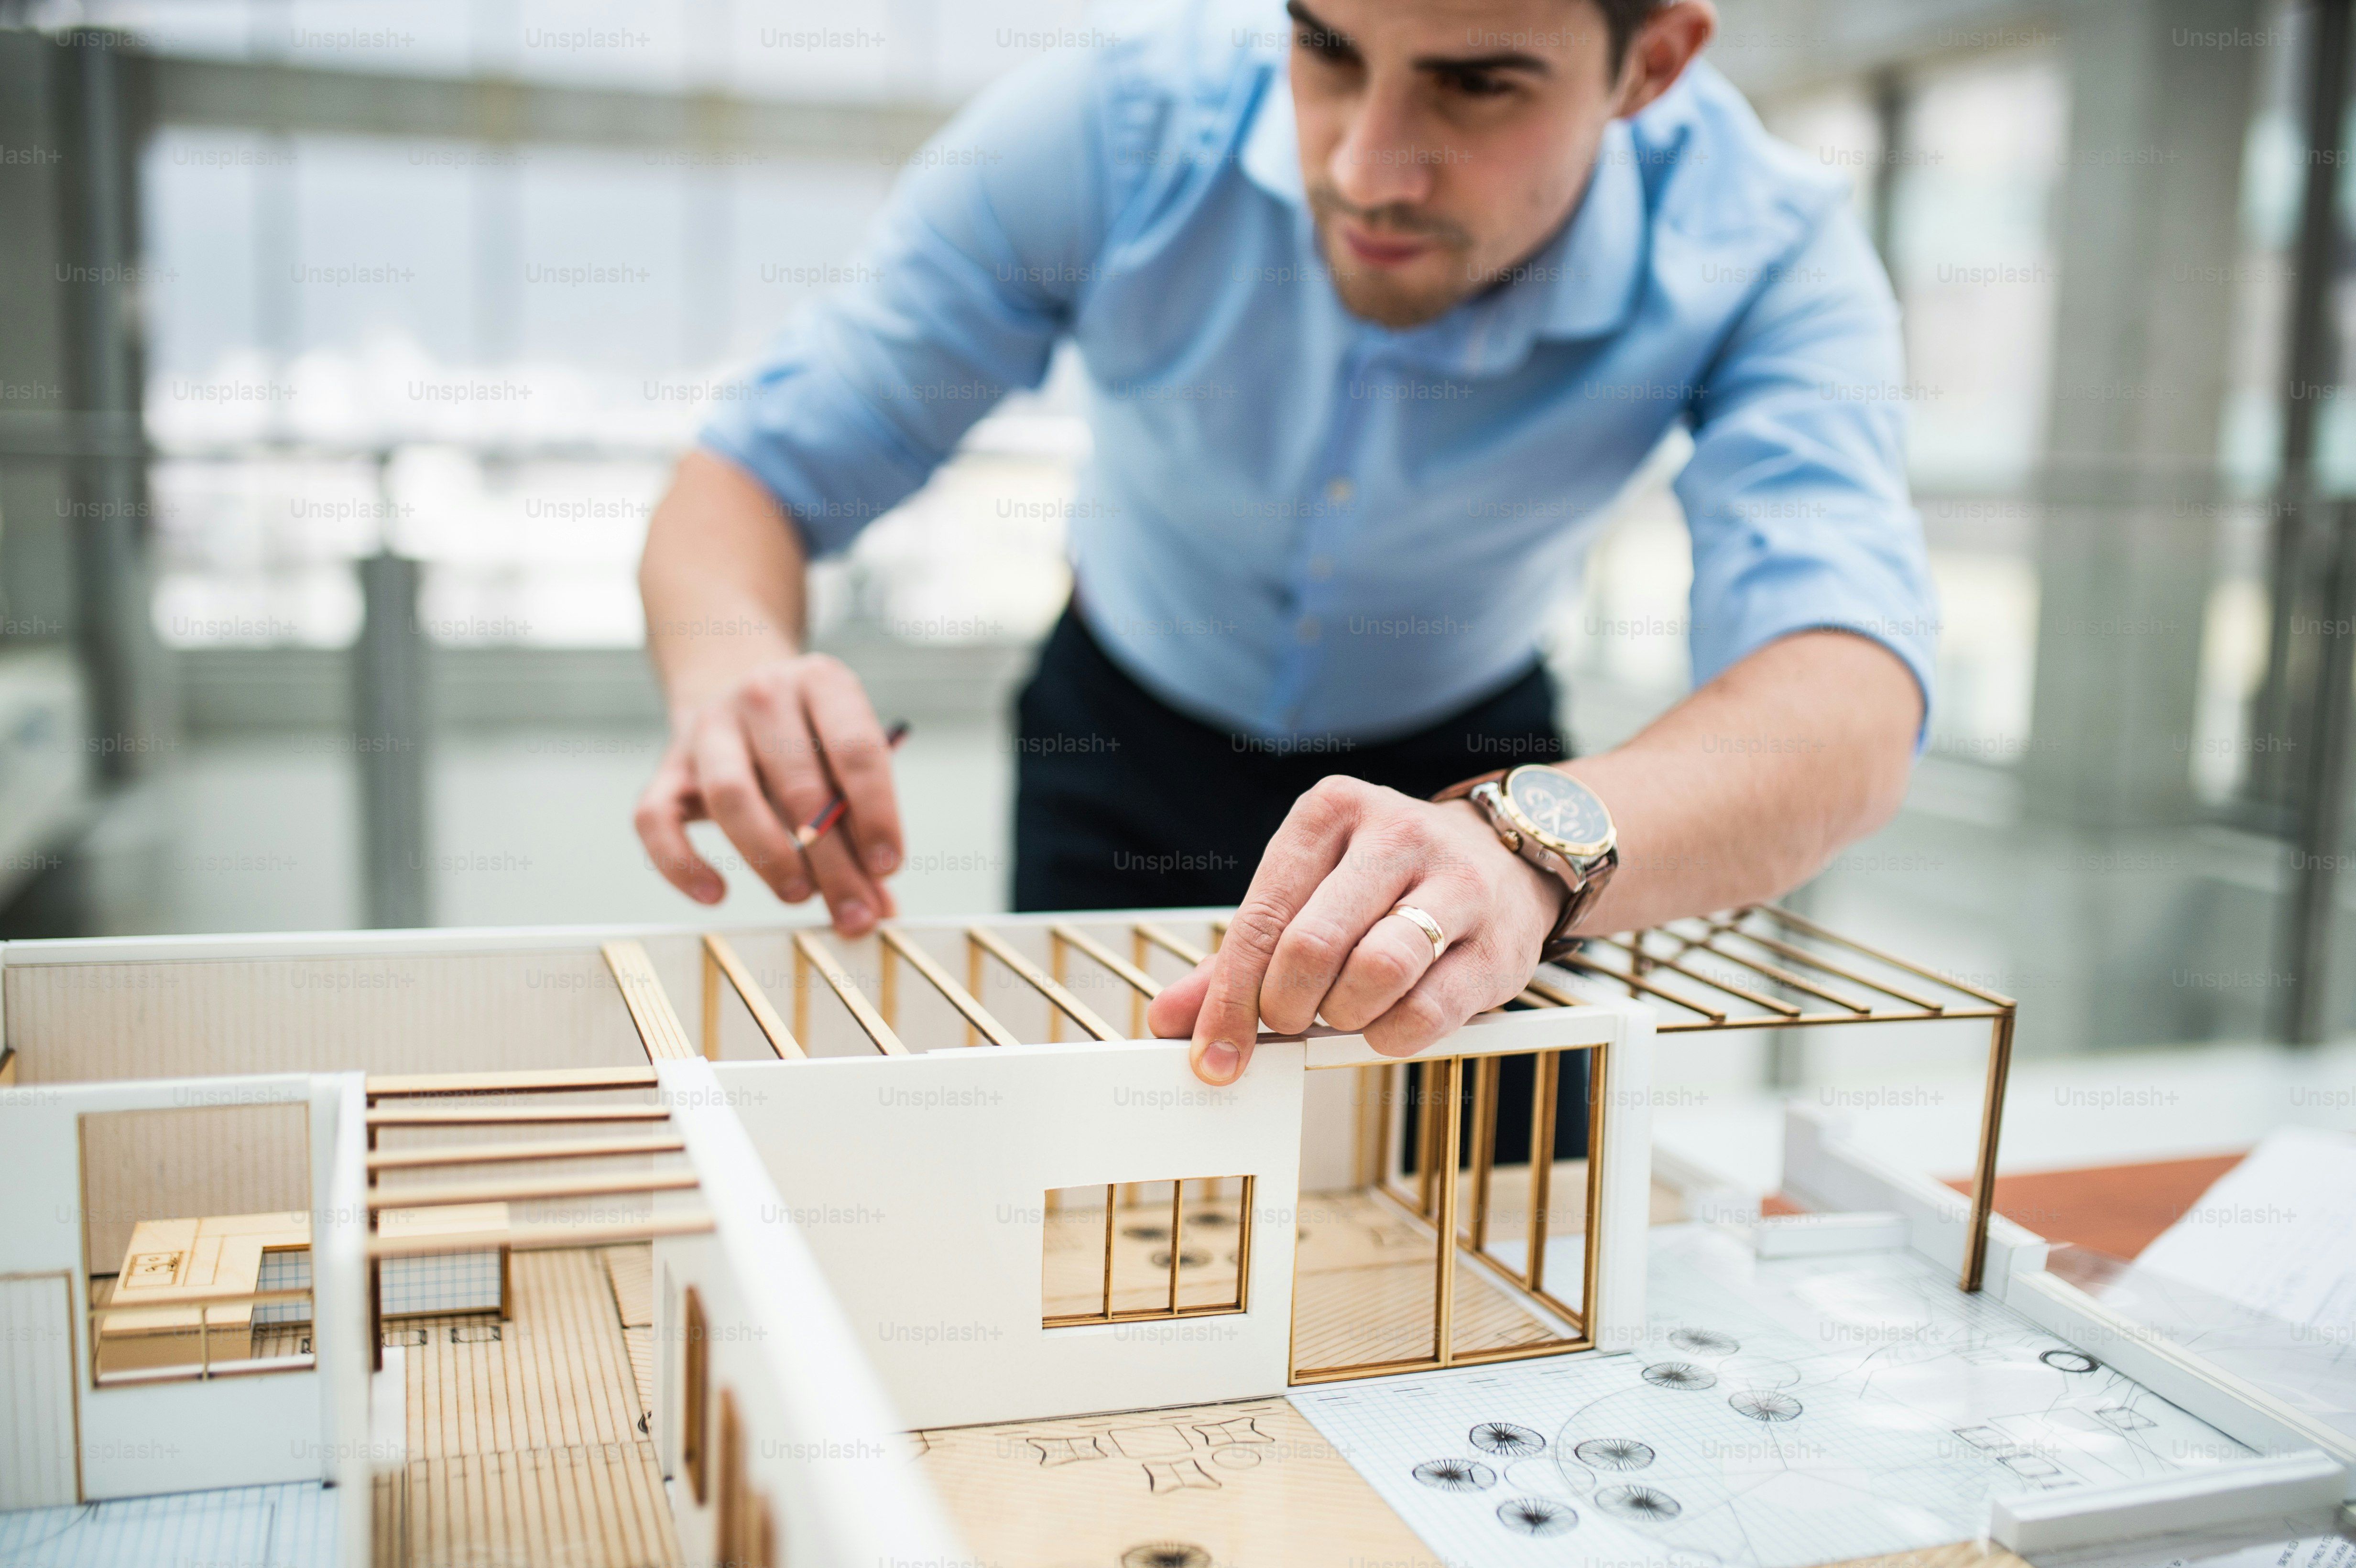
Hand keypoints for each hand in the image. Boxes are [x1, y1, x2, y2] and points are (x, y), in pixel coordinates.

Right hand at [632, 652, 902, 933]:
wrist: (735, 691)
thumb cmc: (810, 742)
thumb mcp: (845, 764)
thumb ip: (864, 831)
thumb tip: (881, 910)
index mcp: (822, 683)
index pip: (857, 751)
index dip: (877, 814)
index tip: (887, 866)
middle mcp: (763, 695)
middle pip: (799, 785)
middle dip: (832, 859)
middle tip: (853, 911)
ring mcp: (708, 728)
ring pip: (730, 796)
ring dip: (769, 856)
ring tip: (799, 895)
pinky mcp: (667, 768)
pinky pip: (657, 819)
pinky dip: (682, 864)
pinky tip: (716, 895)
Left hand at [1146, 775, 1563, 1082]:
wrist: (1504, 860)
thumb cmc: (1384, 884)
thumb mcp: (1308, 892)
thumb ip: (1239, 956)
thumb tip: (1172, 1021)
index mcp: (1330, 813)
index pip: (1262, 917)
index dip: (1229, 999)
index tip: (1212, 1053)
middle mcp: (1395, 836)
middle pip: (1312, 945)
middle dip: (1285, 1007)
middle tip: (1288, 1020)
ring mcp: (1457, 885)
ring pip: (1377, 972)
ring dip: (1344, 1017)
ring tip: (1343, 1009)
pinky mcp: (1500, 944)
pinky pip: (1430, 1012)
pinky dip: (1392, 1036)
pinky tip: (1388, 1020)